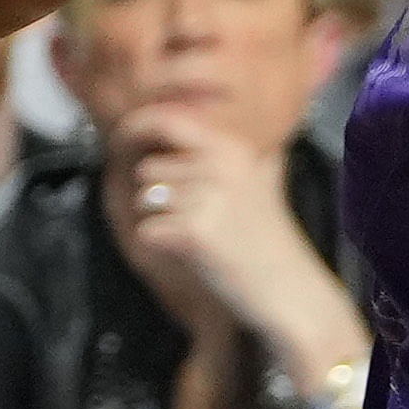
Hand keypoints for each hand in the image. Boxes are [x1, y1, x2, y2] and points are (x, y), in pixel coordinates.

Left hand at [108, 91, 348, 355]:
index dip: (135, 128)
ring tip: (201, 235)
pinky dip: (161, 246)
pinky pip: (147, 231)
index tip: (119, 139)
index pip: (168, 120)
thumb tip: (171, 127)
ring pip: (145, 200)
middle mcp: (221, 166)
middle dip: (160, 195)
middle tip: (196, 218)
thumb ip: (219, 153)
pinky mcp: (196, 233)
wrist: (289, 288)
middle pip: (149, 169)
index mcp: (233, 149)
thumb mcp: (257, 179)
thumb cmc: (267, 240)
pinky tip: (194, 253)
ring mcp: (209, 198)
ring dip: (162, 222)